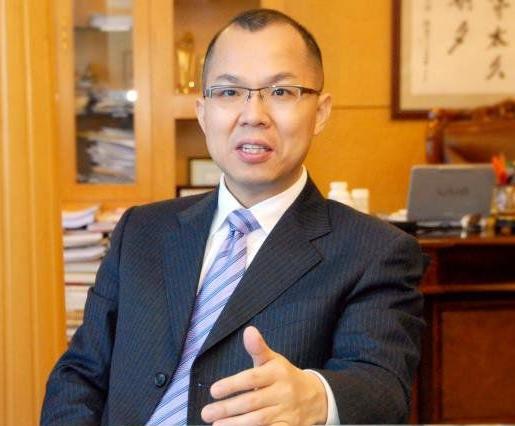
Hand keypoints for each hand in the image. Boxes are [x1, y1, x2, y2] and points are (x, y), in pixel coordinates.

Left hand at [201, 326, 327, 424]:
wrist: (316, 397)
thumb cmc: (285, 376)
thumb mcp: (273, 360)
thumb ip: (258, 348)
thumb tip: (248, 330)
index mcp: (277, 372)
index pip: (252, 378)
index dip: (232, 385)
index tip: (213, 390)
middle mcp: (283, 392)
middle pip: (252, 401)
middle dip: (228, 408)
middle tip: (206, 412)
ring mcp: (287, 412)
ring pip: (259, 420)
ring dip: (236, 424)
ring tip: (216, 425)